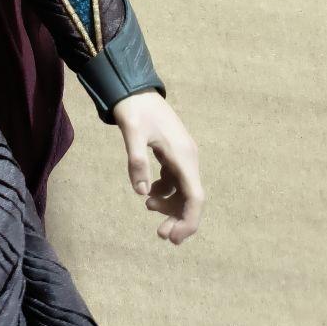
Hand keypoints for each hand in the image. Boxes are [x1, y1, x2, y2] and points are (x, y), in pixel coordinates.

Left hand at [112, 90, 203, 244]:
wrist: (135, 88)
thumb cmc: (134, 108)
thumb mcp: (131, 132)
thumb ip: (137, 161)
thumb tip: (142, 192)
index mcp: (183, 156)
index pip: (195, 197)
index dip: (188, 221)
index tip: (173, 238)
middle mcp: (188, 158)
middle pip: (191, 197)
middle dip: (179, 218)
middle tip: (161, 234)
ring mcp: (182, 155)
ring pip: (184, 190)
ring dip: (171, 205)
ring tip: (148, 207)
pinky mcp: (173, 152)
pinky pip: (176, 180)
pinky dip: (166, 191)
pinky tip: (149, 193)